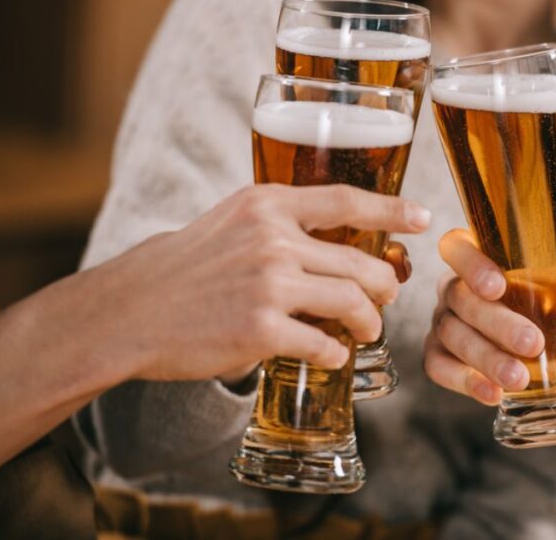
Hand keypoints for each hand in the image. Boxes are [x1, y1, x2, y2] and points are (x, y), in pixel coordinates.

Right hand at [38, 184, 430, 383]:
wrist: (132, 308)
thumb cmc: (185, 266)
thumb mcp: (231, 221)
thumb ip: (279, 223)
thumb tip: (336, 239)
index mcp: (267, 205)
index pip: (346, 201)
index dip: (392, 210)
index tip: (423, 218)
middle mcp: (273, 238)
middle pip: (362, 262)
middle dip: (385, 286)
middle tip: (387, 298)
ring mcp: (269, 283)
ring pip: (353, 302)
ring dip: (369, 322)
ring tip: (366, 330)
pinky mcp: (260, 329)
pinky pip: (323, 343)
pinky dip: (335, 353)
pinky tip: (330, 354)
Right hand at [424, 229, 555, 404]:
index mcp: (483, 257)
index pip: (456, 246)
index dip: (470, 263)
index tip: (498, 287)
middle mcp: (456, 286)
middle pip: (460, 297)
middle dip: (496, 323)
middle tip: (532, 343)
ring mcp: (444, 322)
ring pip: (451, 335)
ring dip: (485, 358)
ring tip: (519, 379)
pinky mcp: (440, 356)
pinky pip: (439, 367)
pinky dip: (465, 381)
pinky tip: (493, 394)